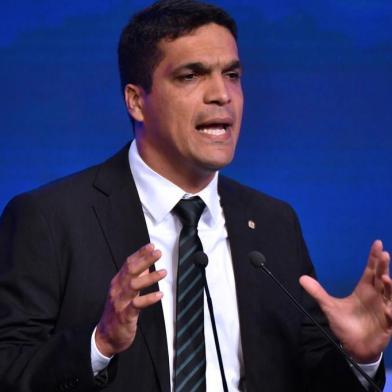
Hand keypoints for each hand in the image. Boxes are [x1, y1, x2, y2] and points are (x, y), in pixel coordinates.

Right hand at [95, 243, 165, 356]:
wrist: (106, 337)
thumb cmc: (118, 311)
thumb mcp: (125, 292)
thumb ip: (135, 278)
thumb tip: (147, 264)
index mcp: (117, 282)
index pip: (128, 263)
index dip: (140, 254)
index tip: (152, 246)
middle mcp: (117, 290)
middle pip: (130, 271)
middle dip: (145, 260)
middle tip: (158, 253)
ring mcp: (120, 302)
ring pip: (134, 285)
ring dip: (149, 277)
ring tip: (164, 272)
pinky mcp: (125, 315)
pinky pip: (137, 305)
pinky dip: (149, 299)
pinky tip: (160, 294)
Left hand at [300, 240, 391, 362]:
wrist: (353, 347)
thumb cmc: (345, 324)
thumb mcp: (329, 306)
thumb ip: (317, 292)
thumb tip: (301, 278)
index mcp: (365, 290)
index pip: (370, 270)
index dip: (374, 258)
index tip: (378, 244)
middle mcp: (376, 297)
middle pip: (381, 278)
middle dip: (384, 267)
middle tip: (384, 254)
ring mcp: (384, 310)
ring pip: (390, 296)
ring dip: (390, 287)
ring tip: (385, 278)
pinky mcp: (387, 326)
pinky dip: (391, 313)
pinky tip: (389, 310)